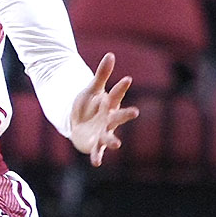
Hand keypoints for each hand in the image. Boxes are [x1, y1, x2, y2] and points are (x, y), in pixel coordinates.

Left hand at [69, 52, 138, 166]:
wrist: (80, 122)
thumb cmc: (89, 105)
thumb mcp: (92, 89)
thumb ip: (102, 74)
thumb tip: (110, 54)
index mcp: (110, 105)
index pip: (116, 95)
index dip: (120, 87)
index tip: (126, 78)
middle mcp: (109, 119)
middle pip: (118, 117)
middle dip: (125, 114)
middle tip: (135, 112)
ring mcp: (103, 132)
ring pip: (110, 137)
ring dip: (113, 141)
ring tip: (117, 144)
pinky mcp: (95, 144)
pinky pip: (97, 151)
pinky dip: (97, 156)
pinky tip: (96, 162)